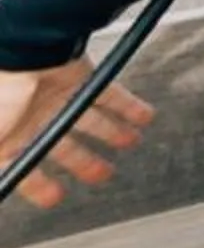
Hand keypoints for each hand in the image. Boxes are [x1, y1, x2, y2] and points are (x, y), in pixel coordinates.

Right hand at [0, 59, 152, 209]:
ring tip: (129, 141)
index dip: (38, 185)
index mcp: (7, 137)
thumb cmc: (2, 95)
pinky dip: (130, 106)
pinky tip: (144, 116)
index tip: (55, 197)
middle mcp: (31, 117)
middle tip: (103, 174)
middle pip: (63, 145)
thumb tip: (2, 183)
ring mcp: (55, 97)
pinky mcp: (77, 76)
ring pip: (88, 120)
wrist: (23, 50)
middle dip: (85, 162)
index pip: (24, 167)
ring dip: (111, 133)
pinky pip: (108, 94)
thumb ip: (1, 163)